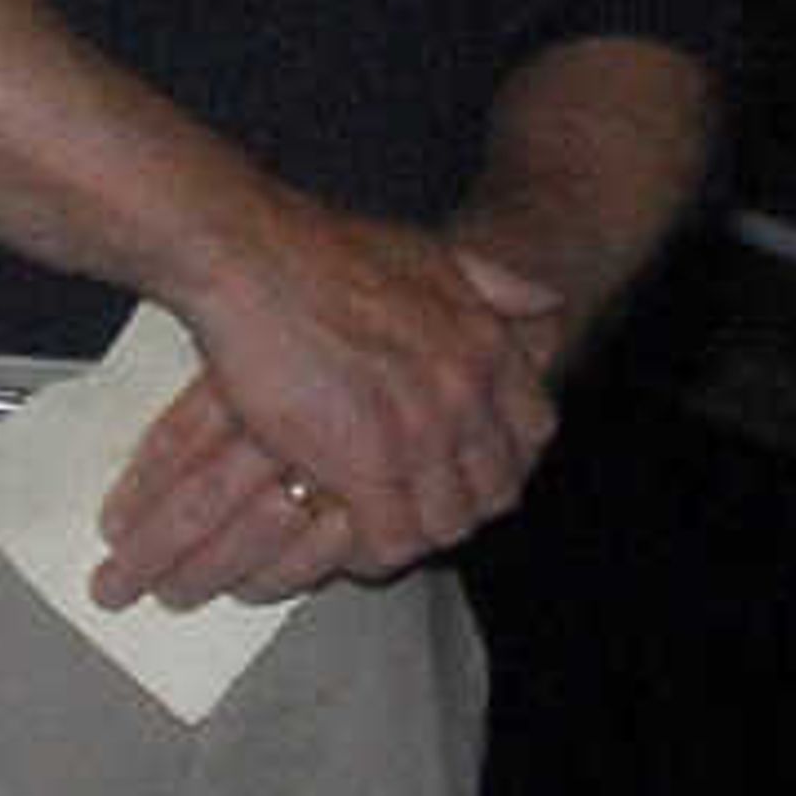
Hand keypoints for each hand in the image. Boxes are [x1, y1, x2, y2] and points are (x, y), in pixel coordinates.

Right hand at [95, 207, 561, 607]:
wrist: (246, 253)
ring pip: (447, 524)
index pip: (533, 431)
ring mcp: (420, 432)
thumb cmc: (319, 249)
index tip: (471, 462)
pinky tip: (342, 526)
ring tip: (376, 520)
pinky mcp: (365, 465)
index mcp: (485, 343)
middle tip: (416, 499)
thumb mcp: (432, 251)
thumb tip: (549, 305)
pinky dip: (371, 546)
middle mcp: (466, 391)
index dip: (505, 455)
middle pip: (494, 489)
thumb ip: (495, 285)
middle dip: (460, 501)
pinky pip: (392, 540)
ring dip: (413, 528)